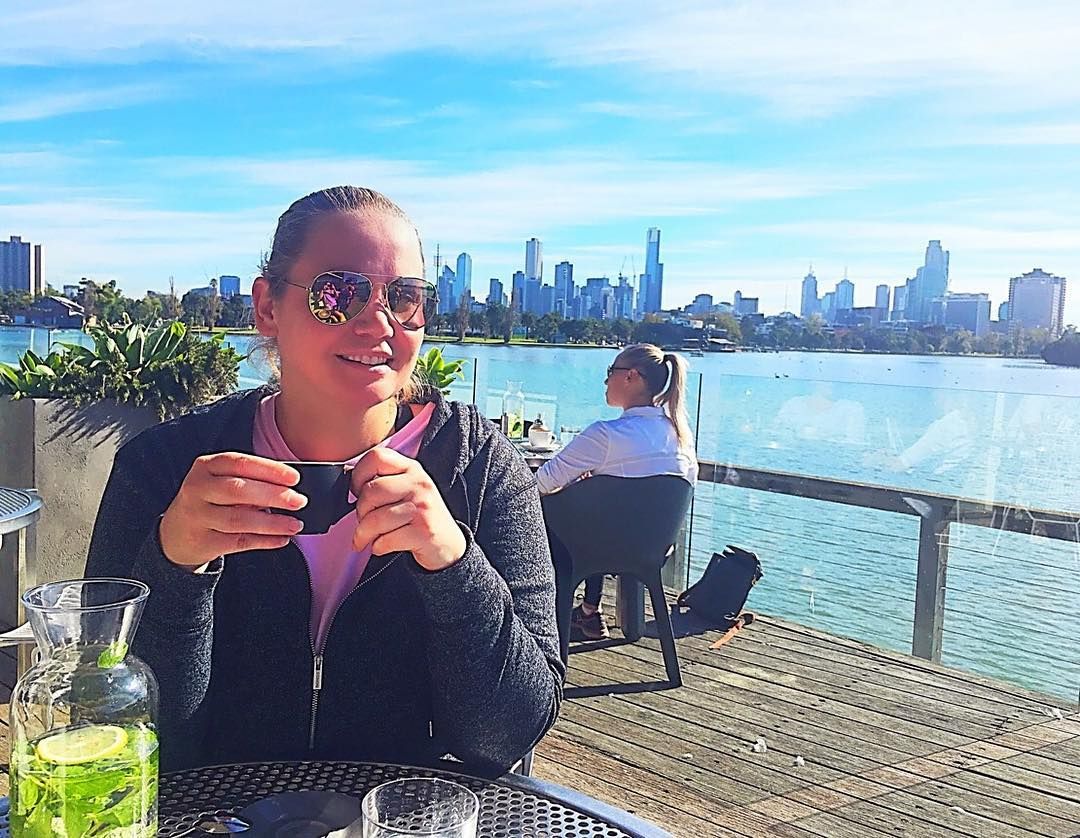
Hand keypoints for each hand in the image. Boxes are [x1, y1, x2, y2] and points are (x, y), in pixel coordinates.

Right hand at [159, 453, 306, 567]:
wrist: (175, 533)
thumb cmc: (209, 499)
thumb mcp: (220, 481)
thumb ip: (249, 480)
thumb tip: (290, 488)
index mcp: (205, 466)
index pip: (239, 462)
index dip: (268, 469)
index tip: (295, 477)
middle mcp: (197, 489)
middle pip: (238, 490)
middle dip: (273, 495)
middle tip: (299, 501)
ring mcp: (197, 517)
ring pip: (239, 519)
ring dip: (272, 522)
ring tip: (295, 524)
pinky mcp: (202, 541)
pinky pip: (238, 542)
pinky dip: (264, 541)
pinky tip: (282, 539)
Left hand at [349, 447, 466, 570]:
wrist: (449, 544)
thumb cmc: (421, 516)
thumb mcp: (408, 489)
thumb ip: (384, 480)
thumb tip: (347, 479)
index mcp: (412, 469)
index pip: (376, 457)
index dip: (358, 475)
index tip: (358, 491)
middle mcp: (419, 484)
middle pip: (370, 492)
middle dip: (360, 512)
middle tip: (364, 522)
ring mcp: (423, 508)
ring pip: (374, 520)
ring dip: (364, 535)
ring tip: (368, 539)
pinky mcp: (424, 532)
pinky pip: (385, 541)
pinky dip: (377, 547)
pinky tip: (384, 545)